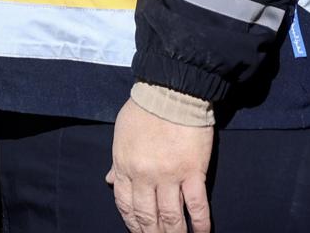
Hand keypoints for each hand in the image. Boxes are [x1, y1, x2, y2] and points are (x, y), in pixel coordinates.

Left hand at [107, 97, 213, 231]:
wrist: (170, 92)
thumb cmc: (143, 110)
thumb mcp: (121, 134)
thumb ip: (116, 161)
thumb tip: (109, 181)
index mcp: (124, 165)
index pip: (125, 204)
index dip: (132, 223)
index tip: (139, 232)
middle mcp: (144, 175)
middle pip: (147, 216)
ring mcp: (169, 175)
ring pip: (171, 216)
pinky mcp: (194, 172)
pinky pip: (197, 206)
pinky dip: (200, 224)